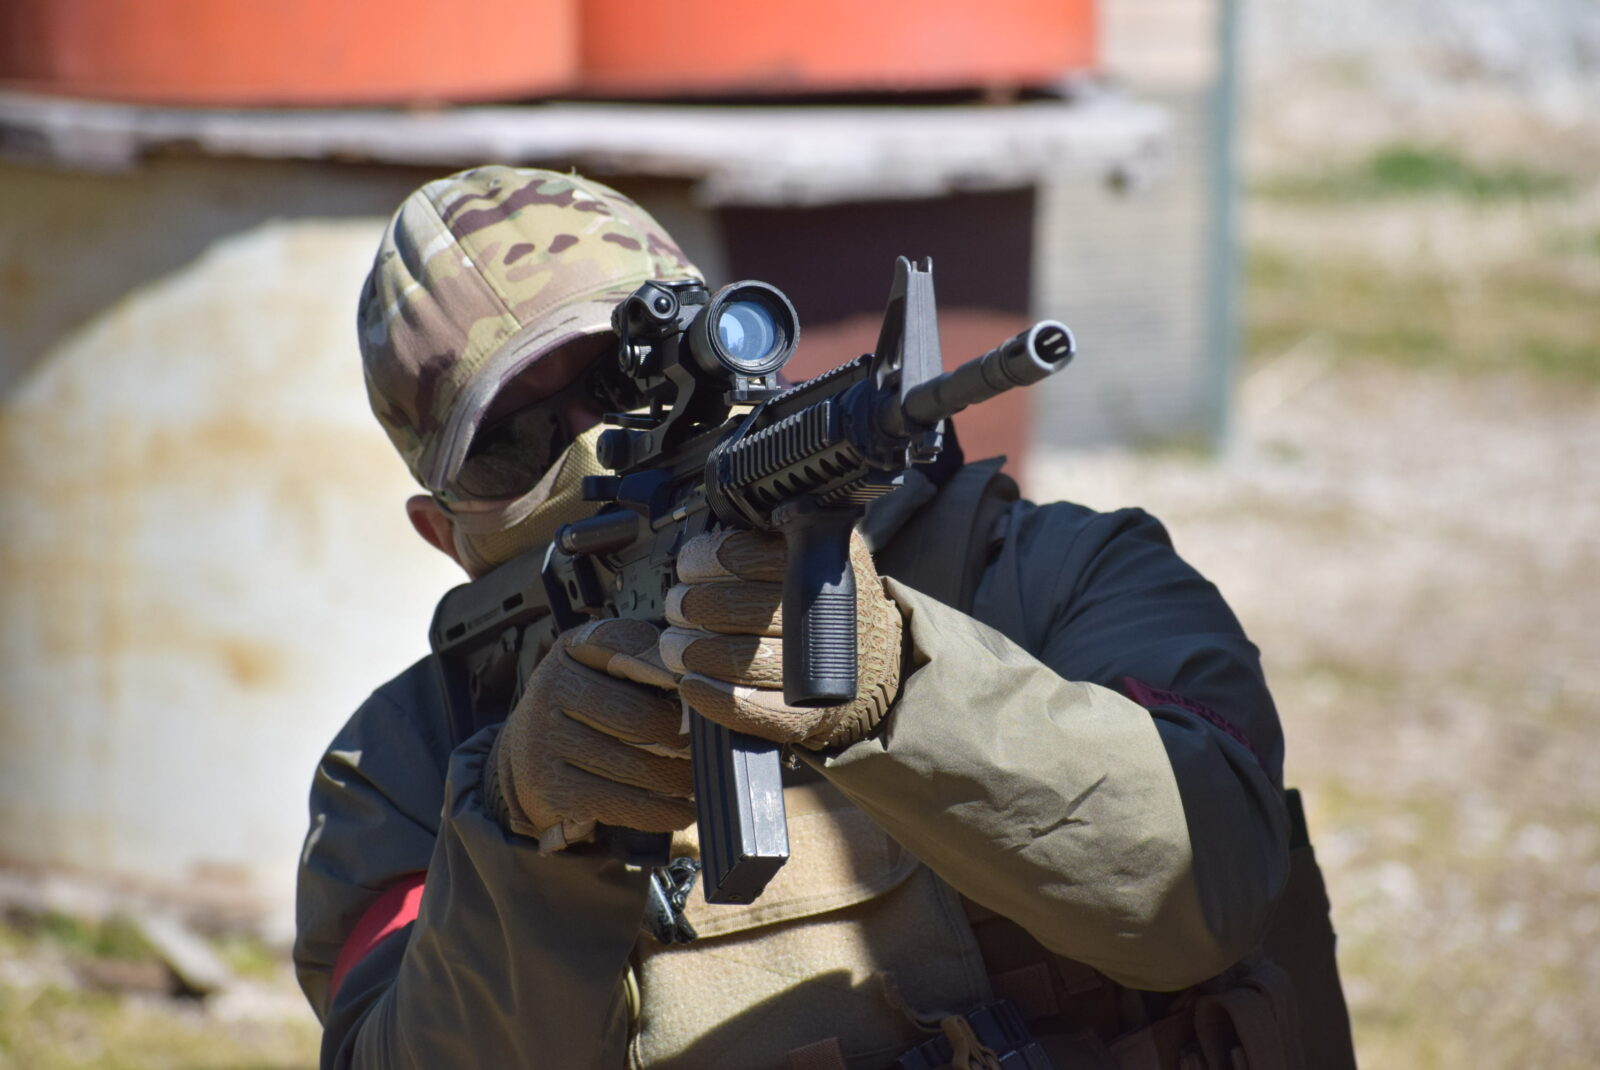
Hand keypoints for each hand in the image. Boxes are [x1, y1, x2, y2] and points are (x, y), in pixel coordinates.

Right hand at [490, 619, 692, 850]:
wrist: (524, 757)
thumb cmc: (585, 707)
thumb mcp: (602, 666)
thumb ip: (643, 659)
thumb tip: (702, 680)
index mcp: (573, 649)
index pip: (630, 649)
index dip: (672, 672)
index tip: (704, 693)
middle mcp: (551, 688)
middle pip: (639, 717)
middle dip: (683, 738)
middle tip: (709, 749)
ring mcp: (544, 740)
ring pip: (634, 765)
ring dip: (678, 779)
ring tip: (700, 781)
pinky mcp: (548, 789)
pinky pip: (620, 804)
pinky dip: (661, 811)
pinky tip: (683, 811)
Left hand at [660, 528, 903, 749]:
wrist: (870, 662)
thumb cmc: (821, 603)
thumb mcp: (807, 553)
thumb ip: (761, 540)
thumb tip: (702, 541)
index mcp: (814, 562)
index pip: (739, 553)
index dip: (702, 561)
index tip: (689, 570)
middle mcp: (820, 614)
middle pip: (731, 606)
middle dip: (691, 607)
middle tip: (679, 607)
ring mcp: (814, 669)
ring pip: (735, 657)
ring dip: (690, 651)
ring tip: (677, 645)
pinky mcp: (803, 715)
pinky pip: (748, 708)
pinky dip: (711, 697)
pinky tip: (692, 685)